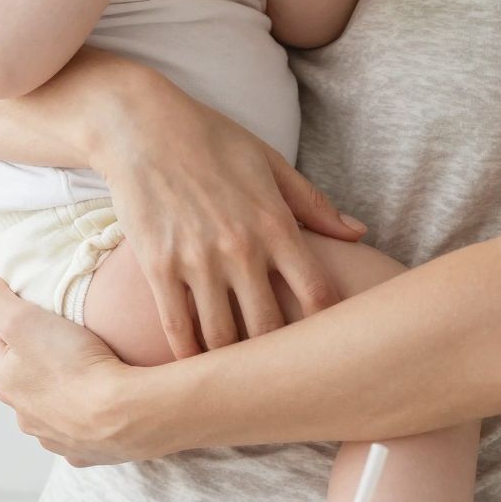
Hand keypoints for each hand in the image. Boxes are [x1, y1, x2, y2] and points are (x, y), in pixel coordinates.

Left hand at [0, 268, 139, 465]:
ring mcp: (54, 436)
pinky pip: (79, 430)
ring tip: (84, 367)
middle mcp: (24, 415)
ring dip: (57, 388)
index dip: (9, 317)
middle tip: (60, 334)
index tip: (31, 306)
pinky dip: (84, 416)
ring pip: (48, 404)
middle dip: (33, 354)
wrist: (122, 416)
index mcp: (6, 382)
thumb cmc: (72, 365)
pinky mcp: (85, 451)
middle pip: (21, 374)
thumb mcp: (24, 320)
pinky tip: (101, 404)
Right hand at [99, 82, 365, 359]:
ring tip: (239, 376)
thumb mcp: (270, 163)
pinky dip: (189, 356)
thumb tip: (360, 234)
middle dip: (277, 356)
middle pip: (271, 328)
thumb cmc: (211, 140)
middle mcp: (241, 248)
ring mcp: (198, 260)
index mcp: (275, 224)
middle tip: (281, 372)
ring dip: (231, 363)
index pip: (317, 294)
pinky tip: (195, 369)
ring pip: (223, 337)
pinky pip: (178, 328)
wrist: (140, 125)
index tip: (324, 341)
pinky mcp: (158, 267)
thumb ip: (314, 205)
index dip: (326, 327)